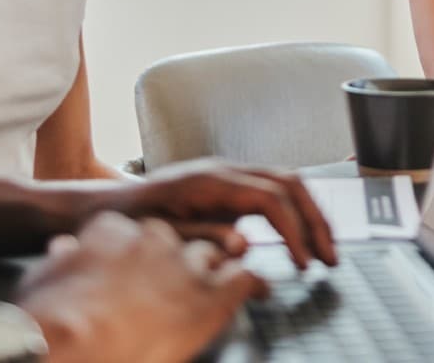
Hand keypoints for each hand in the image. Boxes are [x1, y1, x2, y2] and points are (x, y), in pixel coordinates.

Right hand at [14, 211, 264, 362]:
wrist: (69, 339)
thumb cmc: (46, 318)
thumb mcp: (43, 277)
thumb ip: (60, 259)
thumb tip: (60, 248)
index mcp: (113, 230)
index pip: (144, 231)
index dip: (150, 250)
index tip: (150, 263)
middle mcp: (154, 237)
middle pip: (185, 238)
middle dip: (190, 258)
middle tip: (193, 277)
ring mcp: (184, 262)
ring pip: (218, 253)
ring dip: (225, 268)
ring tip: (239, 281)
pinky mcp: (211, 293)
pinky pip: (244, 279)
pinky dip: (252, 285)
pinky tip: (258, 291)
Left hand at [87, 160, 336, 267]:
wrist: (103, 205)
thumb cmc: (126, 222)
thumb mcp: (160, 236)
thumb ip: (205, 238)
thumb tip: (245, 245)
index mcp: (211, 182)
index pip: (271, 199)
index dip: (294, 231)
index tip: (303, 262)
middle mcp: (225, 170)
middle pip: (290, 183)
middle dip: (315, 220)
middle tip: (330, 256)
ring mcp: (228, 173)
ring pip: (286, 182)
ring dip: (309, 214)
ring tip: (323, 248)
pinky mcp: (228, 183)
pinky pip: (273, 188)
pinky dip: (294, 210)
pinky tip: (298, 234)